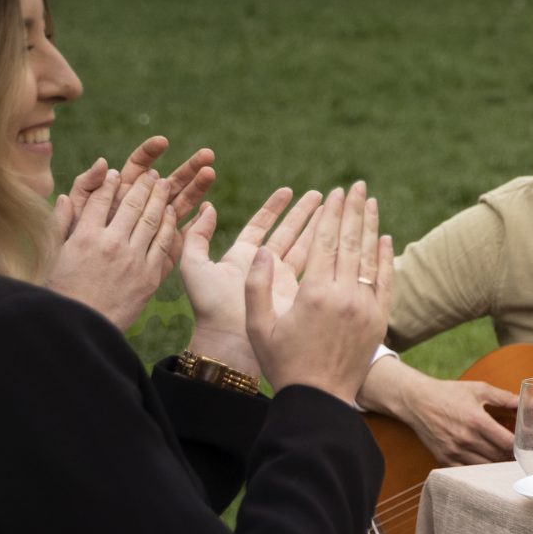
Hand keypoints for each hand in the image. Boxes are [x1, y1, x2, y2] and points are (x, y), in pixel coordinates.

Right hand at [46, 164, 187, 329]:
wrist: (81, 329)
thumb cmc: (62, 292)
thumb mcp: (54, 256)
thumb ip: (61, 223)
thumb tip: (64, 196)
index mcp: (83, 238)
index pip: (99, 200)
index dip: (109, 183)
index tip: (115, 172)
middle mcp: (110, 244)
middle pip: (131, 204)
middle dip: (142, 184)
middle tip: (151, 173)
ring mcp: (132, 259)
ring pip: (151, 219)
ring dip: (159, 197)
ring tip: (164, 183)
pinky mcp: (149, 275)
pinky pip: (163, 243)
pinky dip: (168, 224)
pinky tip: (170, 212)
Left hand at [56, 138, 212, 238]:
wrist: (80, 298)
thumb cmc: (71, 253)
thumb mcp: (73, 215)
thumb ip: (86, 187)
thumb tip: (102, 163)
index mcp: (118, 193)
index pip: (138, 165)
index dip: (150, 151)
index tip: (162, 141)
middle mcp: (139, 208)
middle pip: (167, 182)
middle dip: (188, 167)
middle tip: (207, 154)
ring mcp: (153, 229)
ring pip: (180, 203)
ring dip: (197, 187)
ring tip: (212, 171)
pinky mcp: (162, 250)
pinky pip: (181, 233)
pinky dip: (195, 221)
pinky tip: (207, 208)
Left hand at [177, 186, 324, 377]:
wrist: (229, 342)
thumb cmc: (210, 306)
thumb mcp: (194, 267)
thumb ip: (196, 236)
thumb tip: (207, 207)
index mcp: (241, 257)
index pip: (261, 225)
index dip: (274, 207)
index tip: (289, 191)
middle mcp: (264, 267)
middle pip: (288, 232)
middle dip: (304, 212)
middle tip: (322, 194)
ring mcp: (282, 281)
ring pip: (304, 245)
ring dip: (319, 226)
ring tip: (335, 208)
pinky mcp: (296, 293)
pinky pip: (313, 265)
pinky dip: (325, 248)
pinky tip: (338, 234)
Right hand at [244, 184, 392, 403]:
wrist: (318, 399)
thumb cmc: (283, 363)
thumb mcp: (258, 326)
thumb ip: (257, 286)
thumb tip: (262, 250)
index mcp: (314, 293)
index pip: (326, 242)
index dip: (332, 214)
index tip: (335, 193)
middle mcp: (344, 296)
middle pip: (352, 242)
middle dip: (353, 210)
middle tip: (357, 185)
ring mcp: (365, 307)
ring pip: (371, 257)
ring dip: (371, 226)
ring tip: (371, 201)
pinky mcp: (379, 320)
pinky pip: (385, 281)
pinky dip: (386, 258)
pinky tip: (385, 237)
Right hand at [367, 361, 516, 463]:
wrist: (416, 401)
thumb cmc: (448, 393)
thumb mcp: (478, 389)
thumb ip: (504, 397)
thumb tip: (528, 402)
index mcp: (476, 421)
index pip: (507, 442)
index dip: (522, 446)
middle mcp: (466, 439)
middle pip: (499, 456)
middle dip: (514, 457)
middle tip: (525, 455)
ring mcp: (454, 451)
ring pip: (485, 467)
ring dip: (499, 466)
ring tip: (511, 462)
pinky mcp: (445, 459)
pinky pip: (468, 472)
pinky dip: (480, 471)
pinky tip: (489, 467)